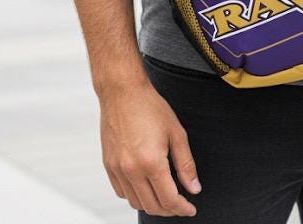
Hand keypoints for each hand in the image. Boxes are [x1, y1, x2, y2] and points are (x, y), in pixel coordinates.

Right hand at [99, 77, 201, 216]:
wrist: (122, 91)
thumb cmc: (149, 106)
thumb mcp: (176, 132)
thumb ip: (186, 164)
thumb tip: (194, 188)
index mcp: (151, 162)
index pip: (169, 200)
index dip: (182, 208)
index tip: (190, 209)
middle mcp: (131, 170)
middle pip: (152, 206)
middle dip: (169, 210)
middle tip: (180, 204)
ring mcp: (117, 169)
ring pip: (135, 202)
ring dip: (151, 205)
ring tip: (164, 196)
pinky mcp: (108, 165)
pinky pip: (121, 192)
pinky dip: (134, 195)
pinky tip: (145, 186)